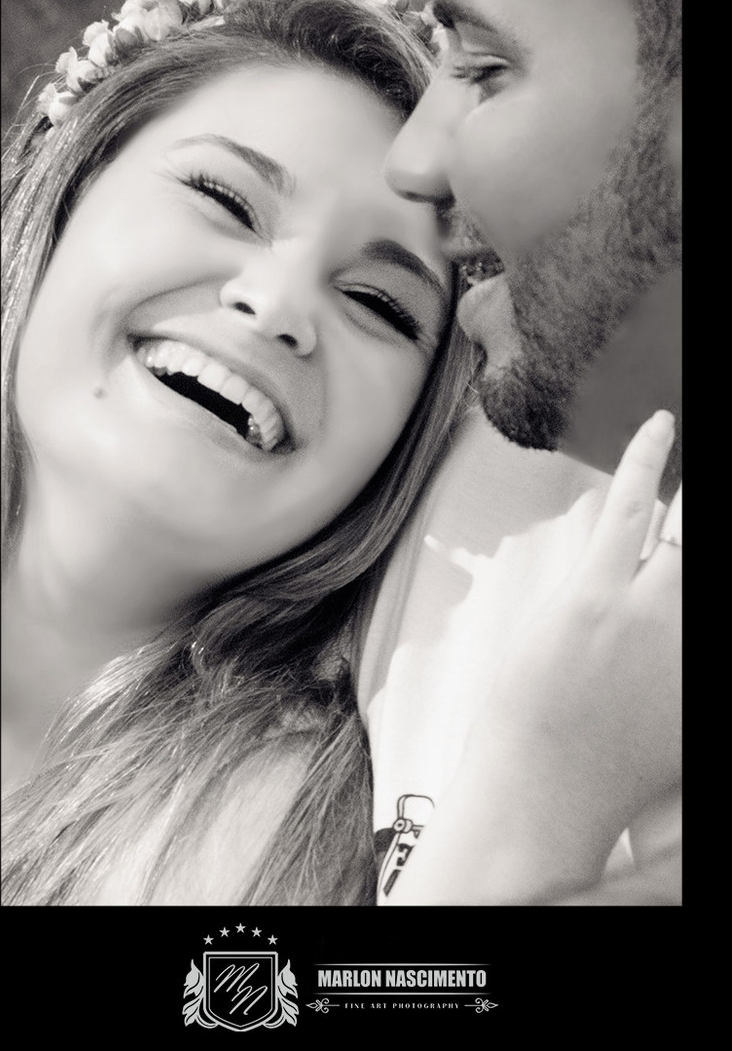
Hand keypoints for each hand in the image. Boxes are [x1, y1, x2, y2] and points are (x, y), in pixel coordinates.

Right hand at [475, 410, 681, 874]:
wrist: (542, 794)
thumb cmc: (520, 715)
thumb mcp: (537, 628)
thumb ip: (580, 574)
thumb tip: (603, 529)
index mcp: (592, 596)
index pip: (631, 502)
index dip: (649, 455)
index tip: (663, 424)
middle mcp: (645, 618)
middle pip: (690, 532)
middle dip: (695, 494)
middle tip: (694, 471)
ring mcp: (678, 658)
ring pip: (698, 576)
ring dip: (691, 551)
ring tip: (680, 543)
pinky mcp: (694, 695)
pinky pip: (699, 639)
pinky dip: (686, 614)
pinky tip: (673, 611)